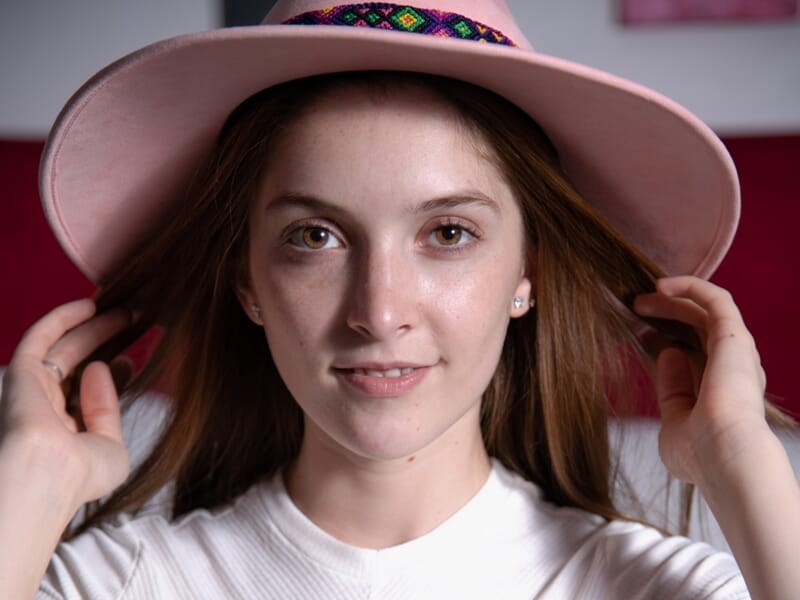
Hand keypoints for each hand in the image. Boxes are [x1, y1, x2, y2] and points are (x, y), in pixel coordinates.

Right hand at [0, 299, 131, 510]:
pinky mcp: (20, 372)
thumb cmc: (81, 474)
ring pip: (65, 348)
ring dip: (94, 326)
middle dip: (107, 343)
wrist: (48, 475)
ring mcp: (32, 391)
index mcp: (64, 435)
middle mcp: (45, 411)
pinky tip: (91, 304)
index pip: (89, 394)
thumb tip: (106, 367)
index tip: (134, 357)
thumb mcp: (111, 446)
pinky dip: (64, 318)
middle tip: (136, 324)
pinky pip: (41, 336)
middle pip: (79, 365)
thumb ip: (110, 409)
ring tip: (126, 310)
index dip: (113, 374)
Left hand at [634, 276, 771, 490]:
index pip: (695, 354)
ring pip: (706, 310)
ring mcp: (736, 352)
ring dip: (673, 300)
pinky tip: (661, 285)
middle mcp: (734, 369)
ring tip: (640, 299)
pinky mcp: (734, 337)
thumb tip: (667, 352)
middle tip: (635, 308)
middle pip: (700, 328)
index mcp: (723, 392)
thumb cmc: (698, 453)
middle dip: (666, 315)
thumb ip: (671, 390)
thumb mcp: (673, 421)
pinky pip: (716, 299)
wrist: (724, 457)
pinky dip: (690, 286)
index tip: (638, 337)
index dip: (666, 340)